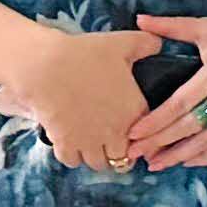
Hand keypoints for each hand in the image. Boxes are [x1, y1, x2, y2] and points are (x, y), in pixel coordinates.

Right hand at [0, 28, 157, 173]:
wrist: (47, 67)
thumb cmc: (88, 53)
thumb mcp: (124, 43)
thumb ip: (147, 44)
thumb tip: (159, 44)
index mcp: (135, 111)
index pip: (148, 139)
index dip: (141, 138)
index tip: (133, 133)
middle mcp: (115, 132)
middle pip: (122, 159)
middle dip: (119, 153)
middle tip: (112, 141)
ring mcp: (89, 141)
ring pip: (98, 164)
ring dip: (96, 155)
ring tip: (92, 142)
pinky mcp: (65, 144)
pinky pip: (72, 161)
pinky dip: (73, 156)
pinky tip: (72, 142)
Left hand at [121, 3, 206, 169]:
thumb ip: (172, 26)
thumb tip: (140, 19)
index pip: (181, 103)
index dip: (156, 120)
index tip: (134, 132)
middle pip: (191, 126)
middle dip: (161, 142)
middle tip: (135, 153)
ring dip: (181, 155)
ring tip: (157, 164)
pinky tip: (188, 161)